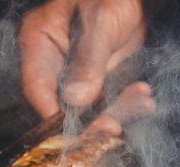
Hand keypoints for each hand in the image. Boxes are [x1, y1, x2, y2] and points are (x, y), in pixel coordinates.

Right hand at [19, 0, 146, 118]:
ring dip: (115, 110)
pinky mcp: (93, 76)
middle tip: (112, 128)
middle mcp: (51, 59)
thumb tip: (77, 100)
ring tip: (140, 101)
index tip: (77, 131)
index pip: (36, 88)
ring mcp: (72, 70)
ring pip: (87, 106)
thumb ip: (88, 62)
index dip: (54, 115)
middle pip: (61, 104)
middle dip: (89, 120)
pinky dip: (125, 102)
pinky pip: (106, 98)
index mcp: (38, 40)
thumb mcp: (100, 24)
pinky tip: (142, 97)